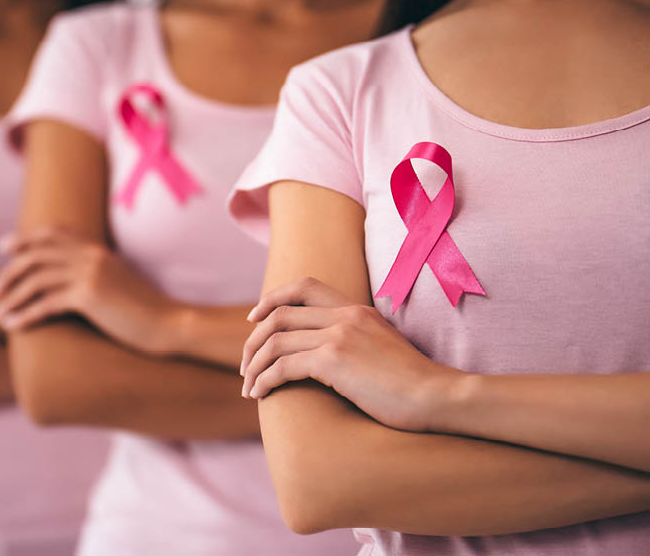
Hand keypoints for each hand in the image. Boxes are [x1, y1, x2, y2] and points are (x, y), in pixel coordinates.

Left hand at [0, 227, 180, 353]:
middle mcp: (91, 256)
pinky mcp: (89, 296)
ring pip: (36, 280)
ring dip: (11, 298)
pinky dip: (24, 315)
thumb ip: (95, 273)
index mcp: (97, 249)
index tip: (3, 247)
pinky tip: (11, 326)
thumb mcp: (118, 282)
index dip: (24, 238)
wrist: (168, 324)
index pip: (53, 234)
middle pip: (37, 255)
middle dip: (9, 272)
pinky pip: (46, 304)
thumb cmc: (145, 310)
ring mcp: (90, 274)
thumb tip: (70, 282)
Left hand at [240, 277, 462, 431]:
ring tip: (248, 387)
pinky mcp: (334, 361)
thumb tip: (327, 354)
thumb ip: (356, 339)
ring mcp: (339, 336)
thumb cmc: (414, 383)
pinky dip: (265, 380)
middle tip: (245, 365)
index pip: (303, 286)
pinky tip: (260, 395)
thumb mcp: (383, 347)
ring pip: (275, 341)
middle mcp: (345, 316)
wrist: (438, 397)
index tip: (254, 320)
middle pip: (279, 314)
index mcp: (356, 309)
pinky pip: (282, 366)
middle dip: (253, 340)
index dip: (271, 299)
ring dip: (254, 365)